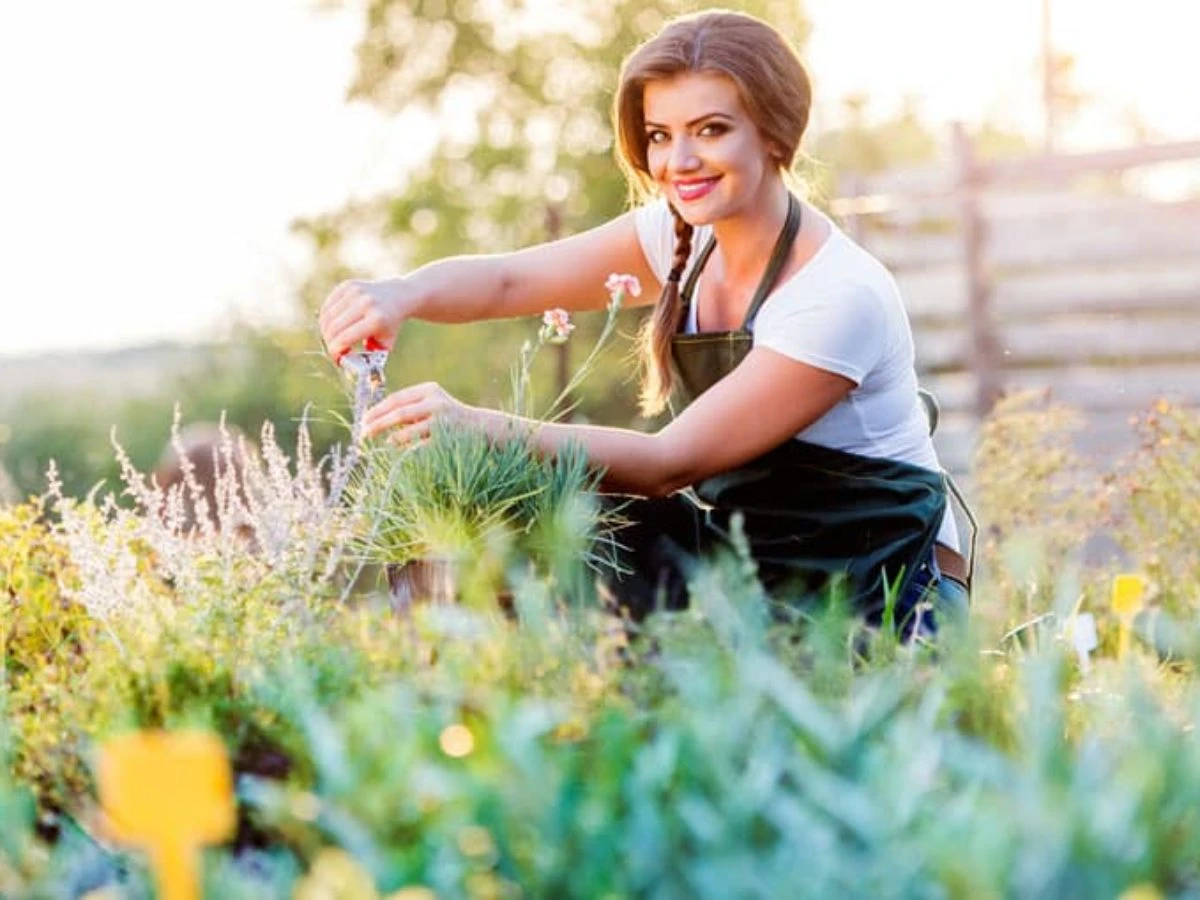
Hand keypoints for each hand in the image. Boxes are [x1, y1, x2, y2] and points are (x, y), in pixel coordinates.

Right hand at [318, 278, 412, 361]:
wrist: (397, 296)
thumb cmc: (389, 325)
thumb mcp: (385, 344)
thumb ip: (370, 358)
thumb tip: (349, 366)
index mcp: (376, 319)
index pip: (345, 338)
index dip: (335, 351)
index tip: (336, 358)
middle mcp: (365, 303)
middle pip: (334, 328)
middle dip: (329, 342)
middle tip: (334, 350)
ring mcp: (355, 292)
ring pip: (327, 316)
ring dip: (325, 331)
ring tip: (333, 338)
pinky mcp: (348, 285)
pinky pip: (328, 305)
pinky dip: (326, 317)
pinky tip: (333, 325)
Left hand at [362, 381, 476, 444]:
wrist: (482, 427)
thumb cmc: (449, 416)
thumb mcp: (431, 403)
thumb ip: (409, 407)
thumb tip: (374, 418)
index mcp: (429, 390)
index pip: (396, 399)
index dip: (377, 410)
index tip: (363, 419)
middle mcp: (436, 403)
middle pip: (398, 413)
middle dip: (377, 424)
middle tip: (363, 433)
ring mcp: (442, 422)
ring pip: (407, 432)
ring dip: (391, 439)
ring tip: (384, 442)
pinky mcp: (445, 440)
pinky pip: (418, 447)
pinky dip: (406, 450)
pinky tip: (401, 450)